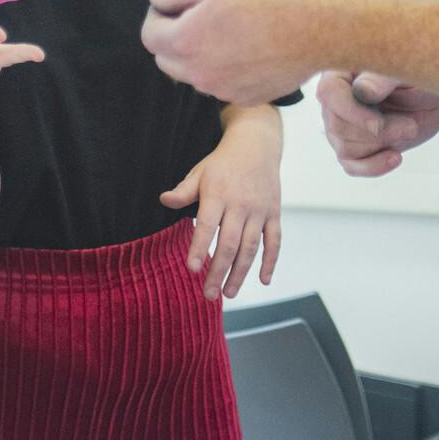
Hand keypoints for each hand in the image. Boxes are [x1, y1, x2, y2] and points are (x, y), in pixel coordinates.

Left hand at [141, 0, 316, 104]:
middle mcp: (198, 73)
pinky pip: (220, 84)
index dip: (158, 16)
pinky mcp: (243, 98)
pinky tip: (247, 48)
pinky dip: (225, 68)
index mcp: (185, 41)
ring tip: (230, 30)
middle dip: (175, 37)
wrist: (317, 29)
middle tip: (201, 15)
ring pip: (194, 73)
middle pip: (167, 58)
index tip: (173, 5)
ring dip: (199, 54)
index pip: (149, 35)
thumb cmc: (270, 0)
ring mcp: (221, 90)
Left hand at [160, 109, 282, 301]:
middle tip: (208, 294)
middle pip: (229, 243)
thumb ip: (183, 191)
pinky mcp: (274, 213)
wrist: (257, 145)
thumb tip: (164, 200)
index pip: (207, 225)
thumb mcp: (199, 173)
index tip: (192, 269)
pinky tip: (263, 280)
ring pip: (251, 247)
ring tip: (230, 293)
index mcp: (218, 194)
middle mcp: (240, 204)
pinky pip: (274, 241)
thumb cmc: (223, 163)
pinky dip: (271, 261)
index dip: (200, 247)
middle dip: (218, 271)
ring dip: (241, 272)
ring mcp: (259, 210)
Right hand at [316, 72, 438, 176]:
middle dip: (378, 132)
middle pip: (338, 126)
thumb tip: (362, 91)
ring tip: (409, 130)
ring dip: (383, 144)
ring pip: (346, 148)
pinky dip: (373, 166)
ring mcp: (342, 125)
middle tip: (410, 126)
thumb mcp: (406, 73)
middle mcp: (336, 99)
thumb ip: (383, 79)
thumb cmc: (417, 78)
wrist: (433, 98)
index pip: (329, 92)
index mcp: (342, 71)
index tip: (378, 124)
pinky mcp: (353, 147)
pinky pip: (352, 165)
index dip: (351, 112)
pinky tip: (395, 157)